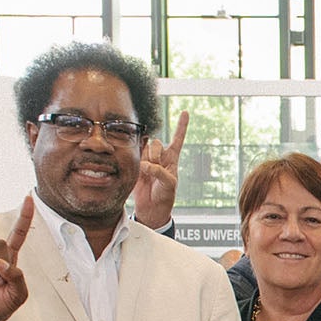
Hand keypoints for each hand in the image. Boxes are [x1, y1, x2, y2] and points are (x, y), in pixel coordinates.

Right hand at [132, 110, 187, 229]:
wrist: (152, 208)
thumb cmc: (165, 196)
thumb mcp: (169, 184)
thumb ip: (160, 172)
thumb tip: (146, 164)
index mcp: (172, 159)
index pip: (178, 139)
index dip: (181, 126)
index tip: (185, 112)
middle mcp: (160, 157)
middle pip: (156, 143)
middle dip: (155, 154)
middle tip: (155, 168)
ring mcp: (147, 160)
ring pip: (145, 149)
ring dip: (146, 159)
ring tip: (147, 173)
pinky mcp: (136, 165)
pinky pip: (135, 156)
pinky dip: (137, 160)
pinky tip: (139, 167)